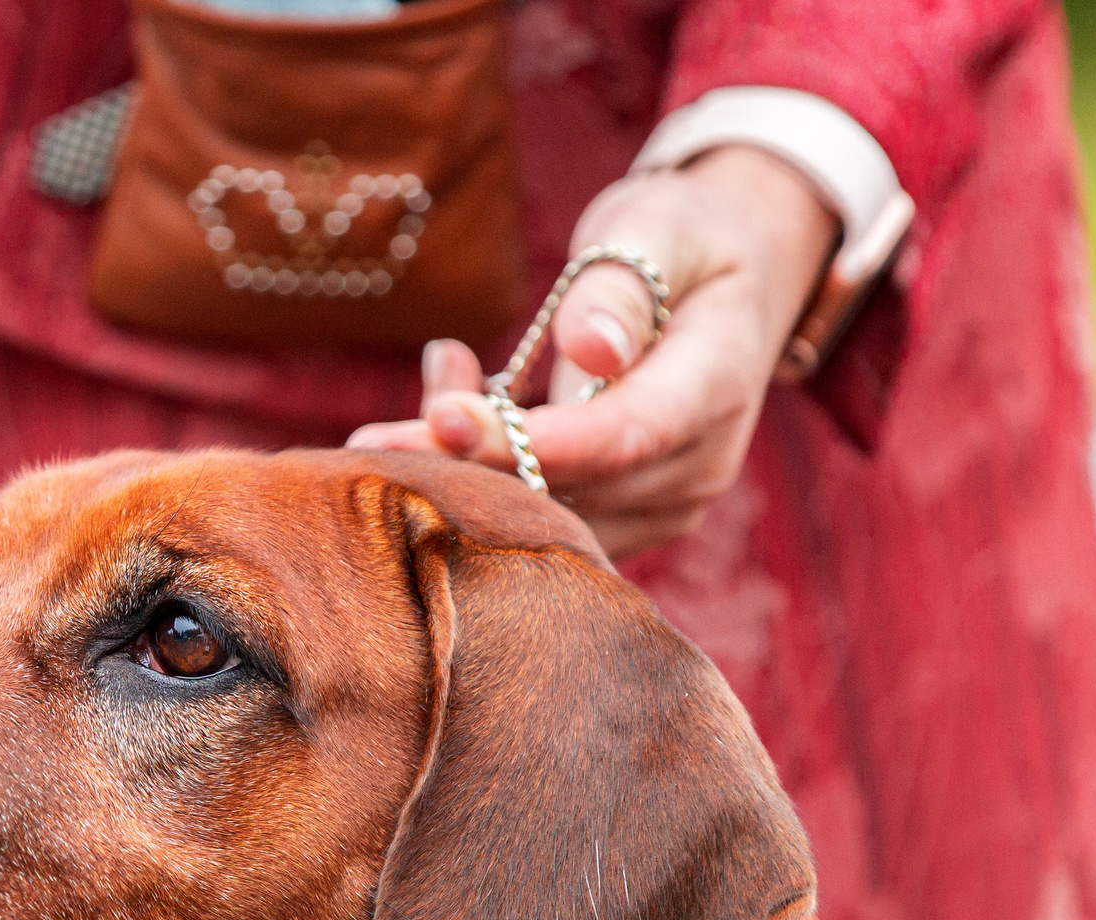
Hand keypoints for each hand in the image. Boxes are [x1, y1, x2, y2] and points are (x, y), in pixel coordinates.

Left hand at [347, 145, 838, 558]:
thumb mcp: (656, 227)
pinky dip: (484, 472)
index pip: (621, 437)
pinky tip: (455, 404)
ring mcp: (665, 502)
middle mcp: (699, 464)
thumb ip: (621, 285)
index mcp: (718, 385)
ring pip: (547, 517)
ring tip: (431, 378)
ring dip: (465, 468)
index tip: (444, 419)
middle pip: (571, 492)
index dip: (529, 442)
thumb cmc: (681, 238)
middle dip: (466, 465)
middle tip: (370, 433)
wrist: (726, 277)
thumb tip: (591, 350)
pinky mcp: (627, 515)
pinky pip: (545, 515)